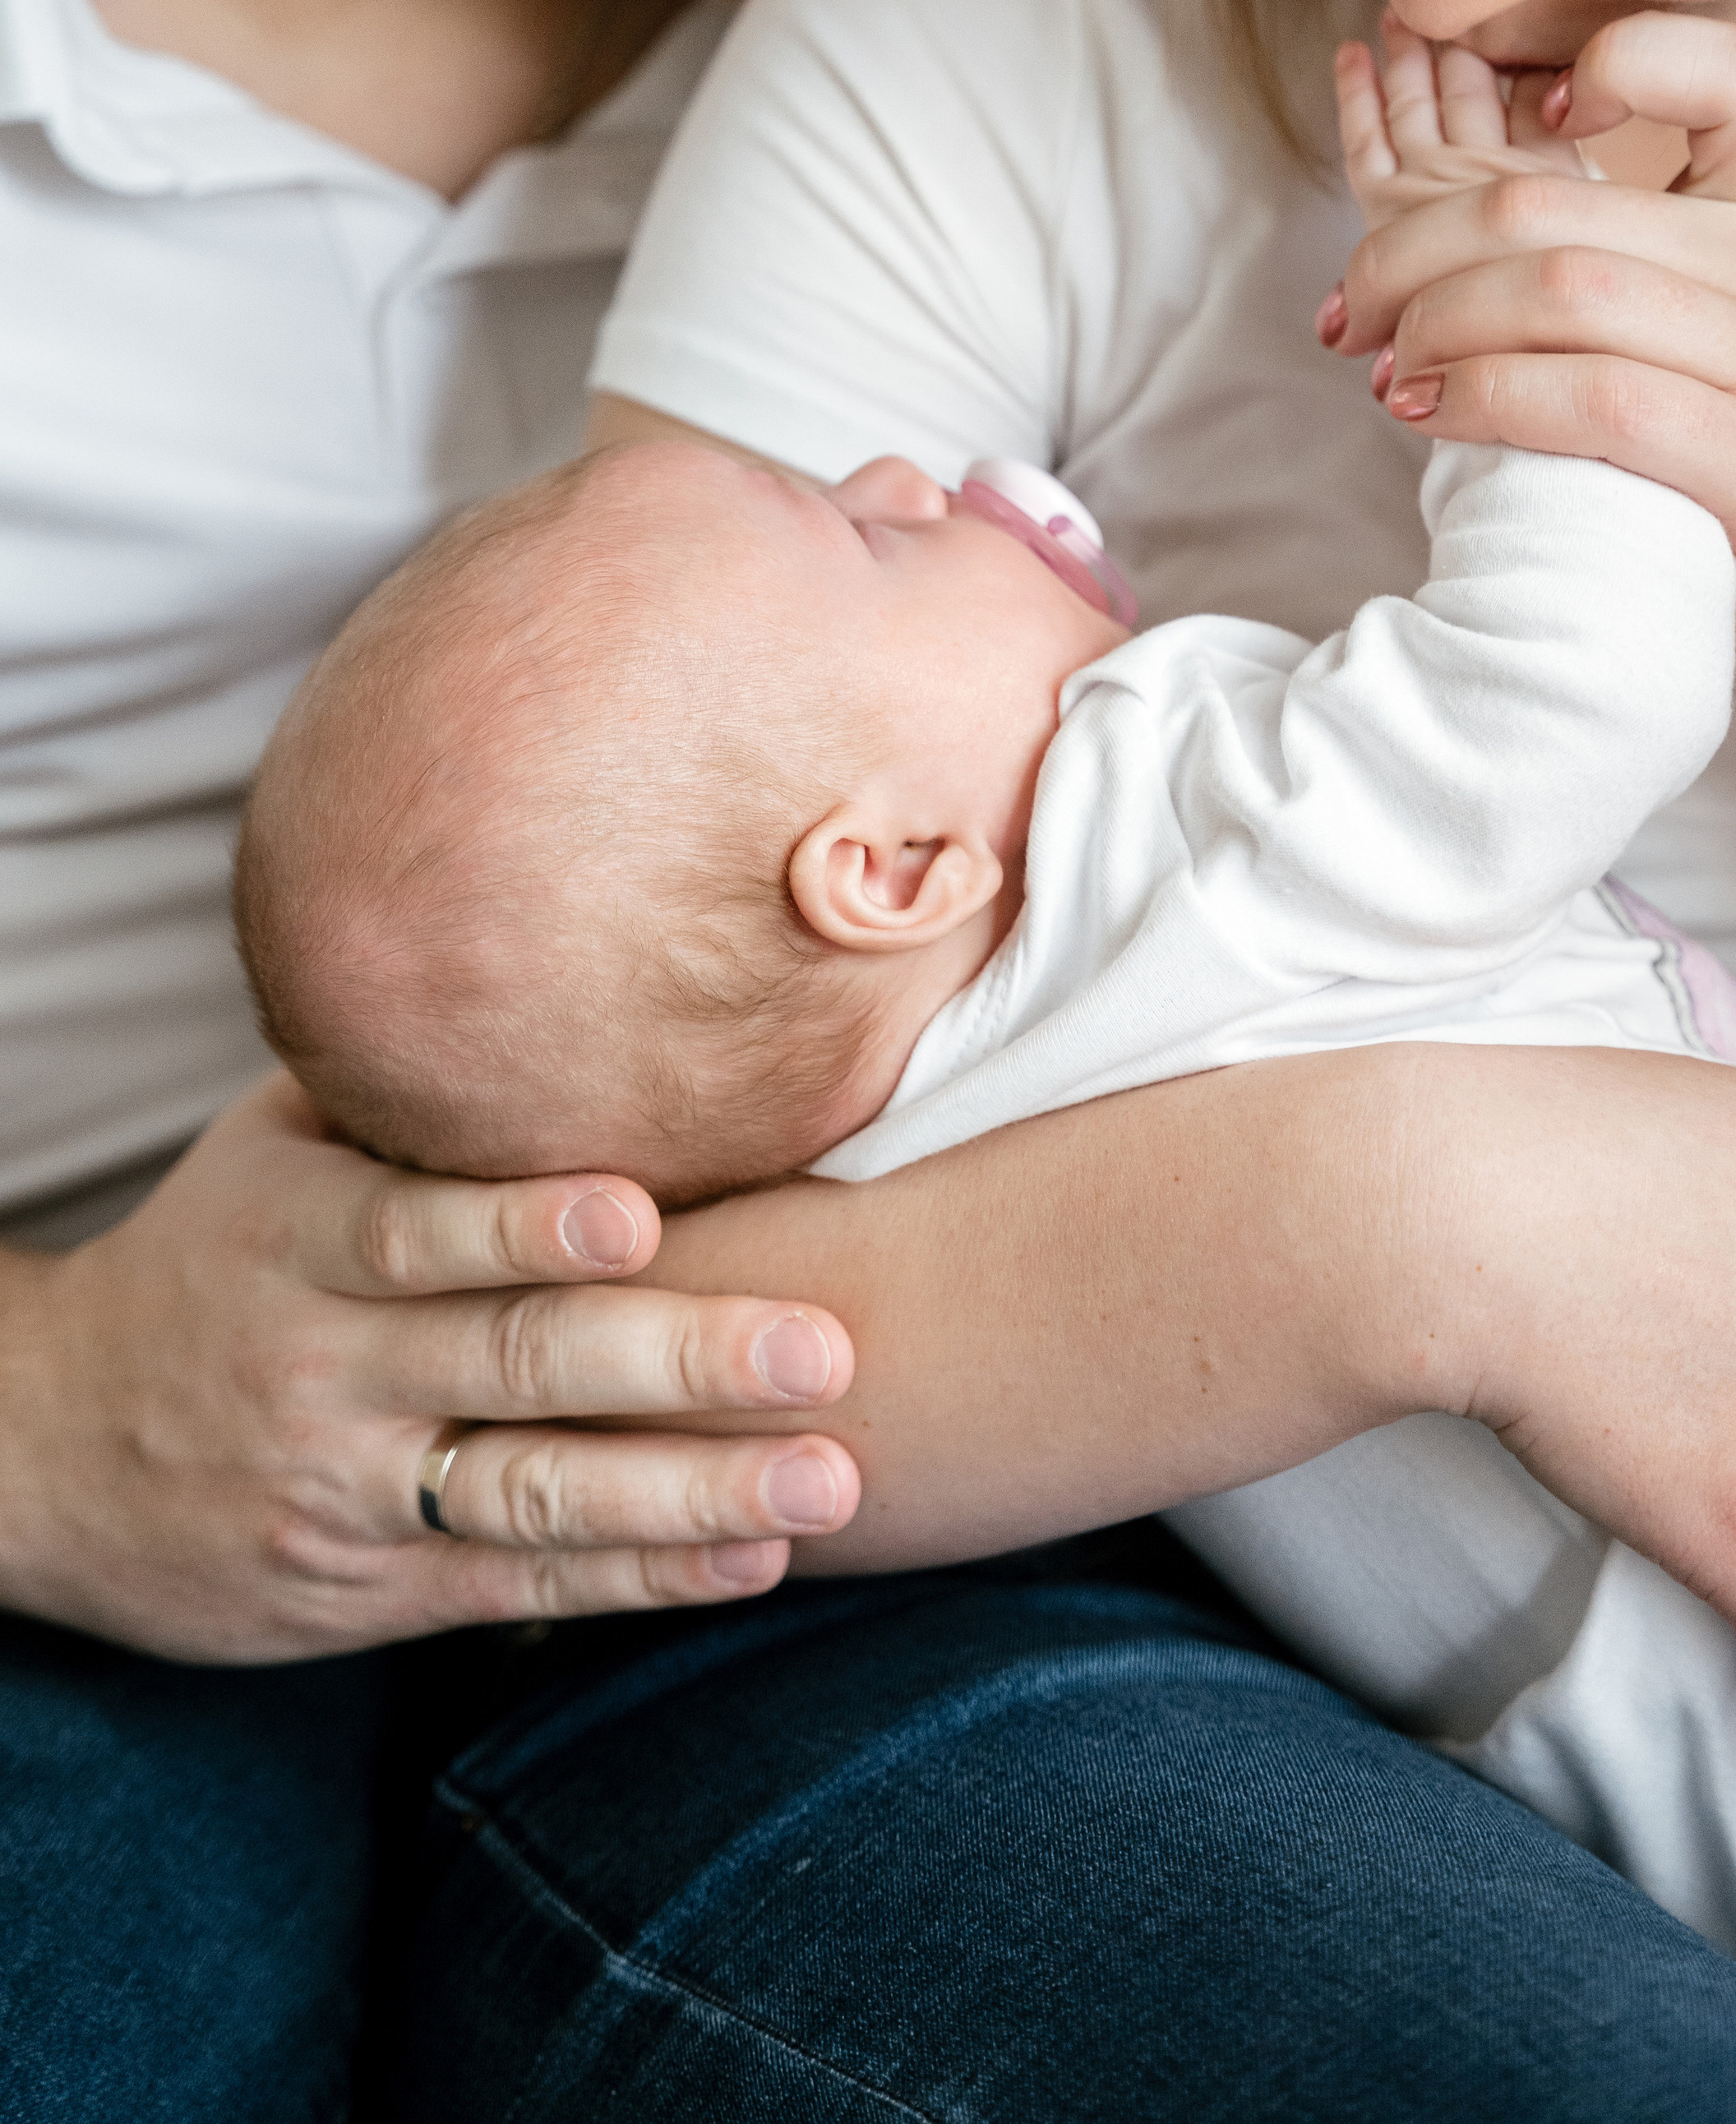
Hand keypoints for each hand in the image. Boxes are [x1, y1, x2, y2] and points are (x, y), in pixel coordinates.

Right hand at [0, 1073, 859, 1660]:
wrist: (43, 1454)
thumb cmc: (212, 1258)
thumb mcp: (270, 1155)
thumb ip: (402, 1091)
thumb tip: (561, 970)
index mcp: (299, 1243)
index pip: (417, 1233)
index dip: (527, 1224)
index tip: (644, 1211)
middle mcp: (325, 1372)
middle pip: (513, 1366)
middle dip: (678, 1360)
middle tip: (822, 1346)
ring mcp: (350, 1491)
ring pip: (534, 1498)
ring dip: (693, 1491)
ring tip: (829, 1478)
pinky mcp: (370, 1593)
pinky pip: (520, 1584)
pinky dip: (643, 1576)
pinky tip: (752, 1557)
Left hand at [1322, 11, 1735, 740]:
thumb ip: (1643, 269)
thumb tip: (1460, 238)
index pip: (1733, 68)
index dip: (1623, 61)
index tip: (1528, 121)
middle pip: (1553, 207)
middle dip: (1413, 251)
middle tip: (1354, 311)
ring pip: (1562, 288)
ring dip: (1434, 327)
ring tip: (1385, 371)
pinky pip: (1595, 396)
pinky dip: (1484, 397)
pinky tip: (1432, 415)